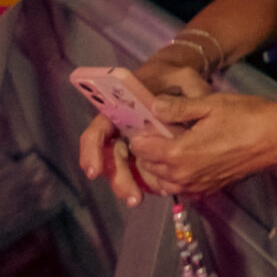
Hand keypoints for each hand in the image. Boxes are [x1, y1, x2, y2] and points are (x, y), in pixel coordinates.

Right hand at [76, 56, 212, 205]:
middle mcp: (123, 128)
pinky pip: (143, 171)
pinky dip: (148, 182)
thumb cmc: (178, 77)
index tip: (93, 171)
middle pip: (112, 157)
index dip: (93, 151)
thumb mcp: (183, 77)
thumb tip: (161, 106)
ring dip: (129, 185)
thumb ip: (178, 93)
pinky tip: (159, 191)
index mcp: (120, 109)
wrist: (183, 81)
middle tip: (132, 197)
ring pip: (125, 168)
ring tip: (138, 200)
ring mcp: (134, 142)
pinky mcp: (149, 152)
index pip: (98, 131)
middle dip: (118, 179)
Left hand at [122, 90, 276, 199]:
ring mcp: (196, 186)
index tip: (149, 119)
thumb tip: (152, 105)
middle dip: (147, 149)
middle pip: (148, 166)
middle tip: (158, 129)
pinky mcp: (209, 189)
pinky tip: (185, 159)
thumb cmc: (245, 116)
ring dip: (159, 165)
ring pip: (161, 181)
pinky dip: (174, 176)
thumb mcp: (210, 104)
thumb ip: (177, 108)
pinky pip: (180, 187)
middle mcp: (182, 176)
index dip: (141, 131)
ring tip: (169, 144)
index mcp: (178, 153)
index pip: (140, 148)